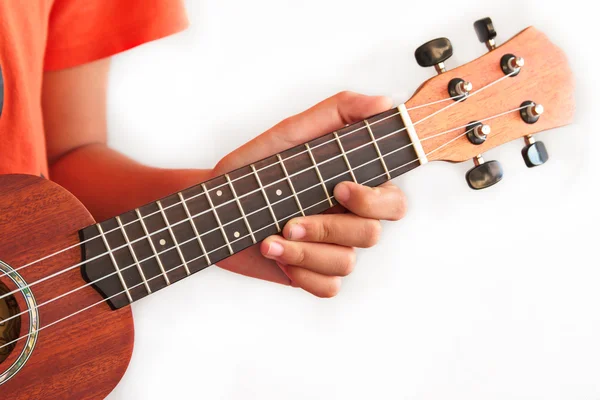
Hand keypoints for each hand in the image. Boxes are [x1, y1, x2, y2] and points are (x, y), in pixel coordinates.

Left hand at [212, 92, 406, 296]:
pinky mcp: (313, 273)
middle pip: (373, 234)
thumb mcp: (291, 133)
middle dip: (331, 228)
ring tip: (272, 237)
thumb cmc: (252, 171)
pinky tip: (277, 255)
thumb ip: (338, 113)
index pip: (393, 201)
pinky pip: (328, 286)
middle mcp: (347, 220)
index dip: (375, 200)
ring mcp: (332, 249)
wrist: (213, 209)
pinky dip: (301, 272)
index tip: (340, 188)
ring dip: (306, 250)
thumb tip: (384, 104)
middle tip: (293, 218)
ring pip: (347, 262)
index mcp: (352, 187)